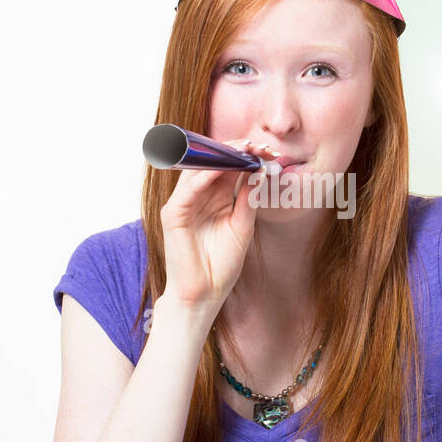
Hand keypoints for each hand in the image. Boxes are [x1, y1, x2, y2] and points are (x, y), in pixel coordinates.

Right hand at [159, 138, 277, 310]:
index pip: (227, 167)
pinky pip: (188, 189)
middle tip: (259, 145)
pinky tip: (223, 167)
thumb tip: (259, 170)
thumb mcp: (242, 227)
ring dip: (221, 157)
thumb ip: (248, 199)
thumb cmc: (221, 266)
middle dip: (236, 151)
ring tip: (244, 149)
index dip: (246, 155)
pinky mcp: (173, 215)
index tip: (269, 150)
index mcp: (214, 198)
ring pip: (198, 170)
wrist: (204, 296)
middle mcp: (197, 197)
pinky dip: (205, 175)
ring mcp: (183, 204)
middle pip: (212, 163)